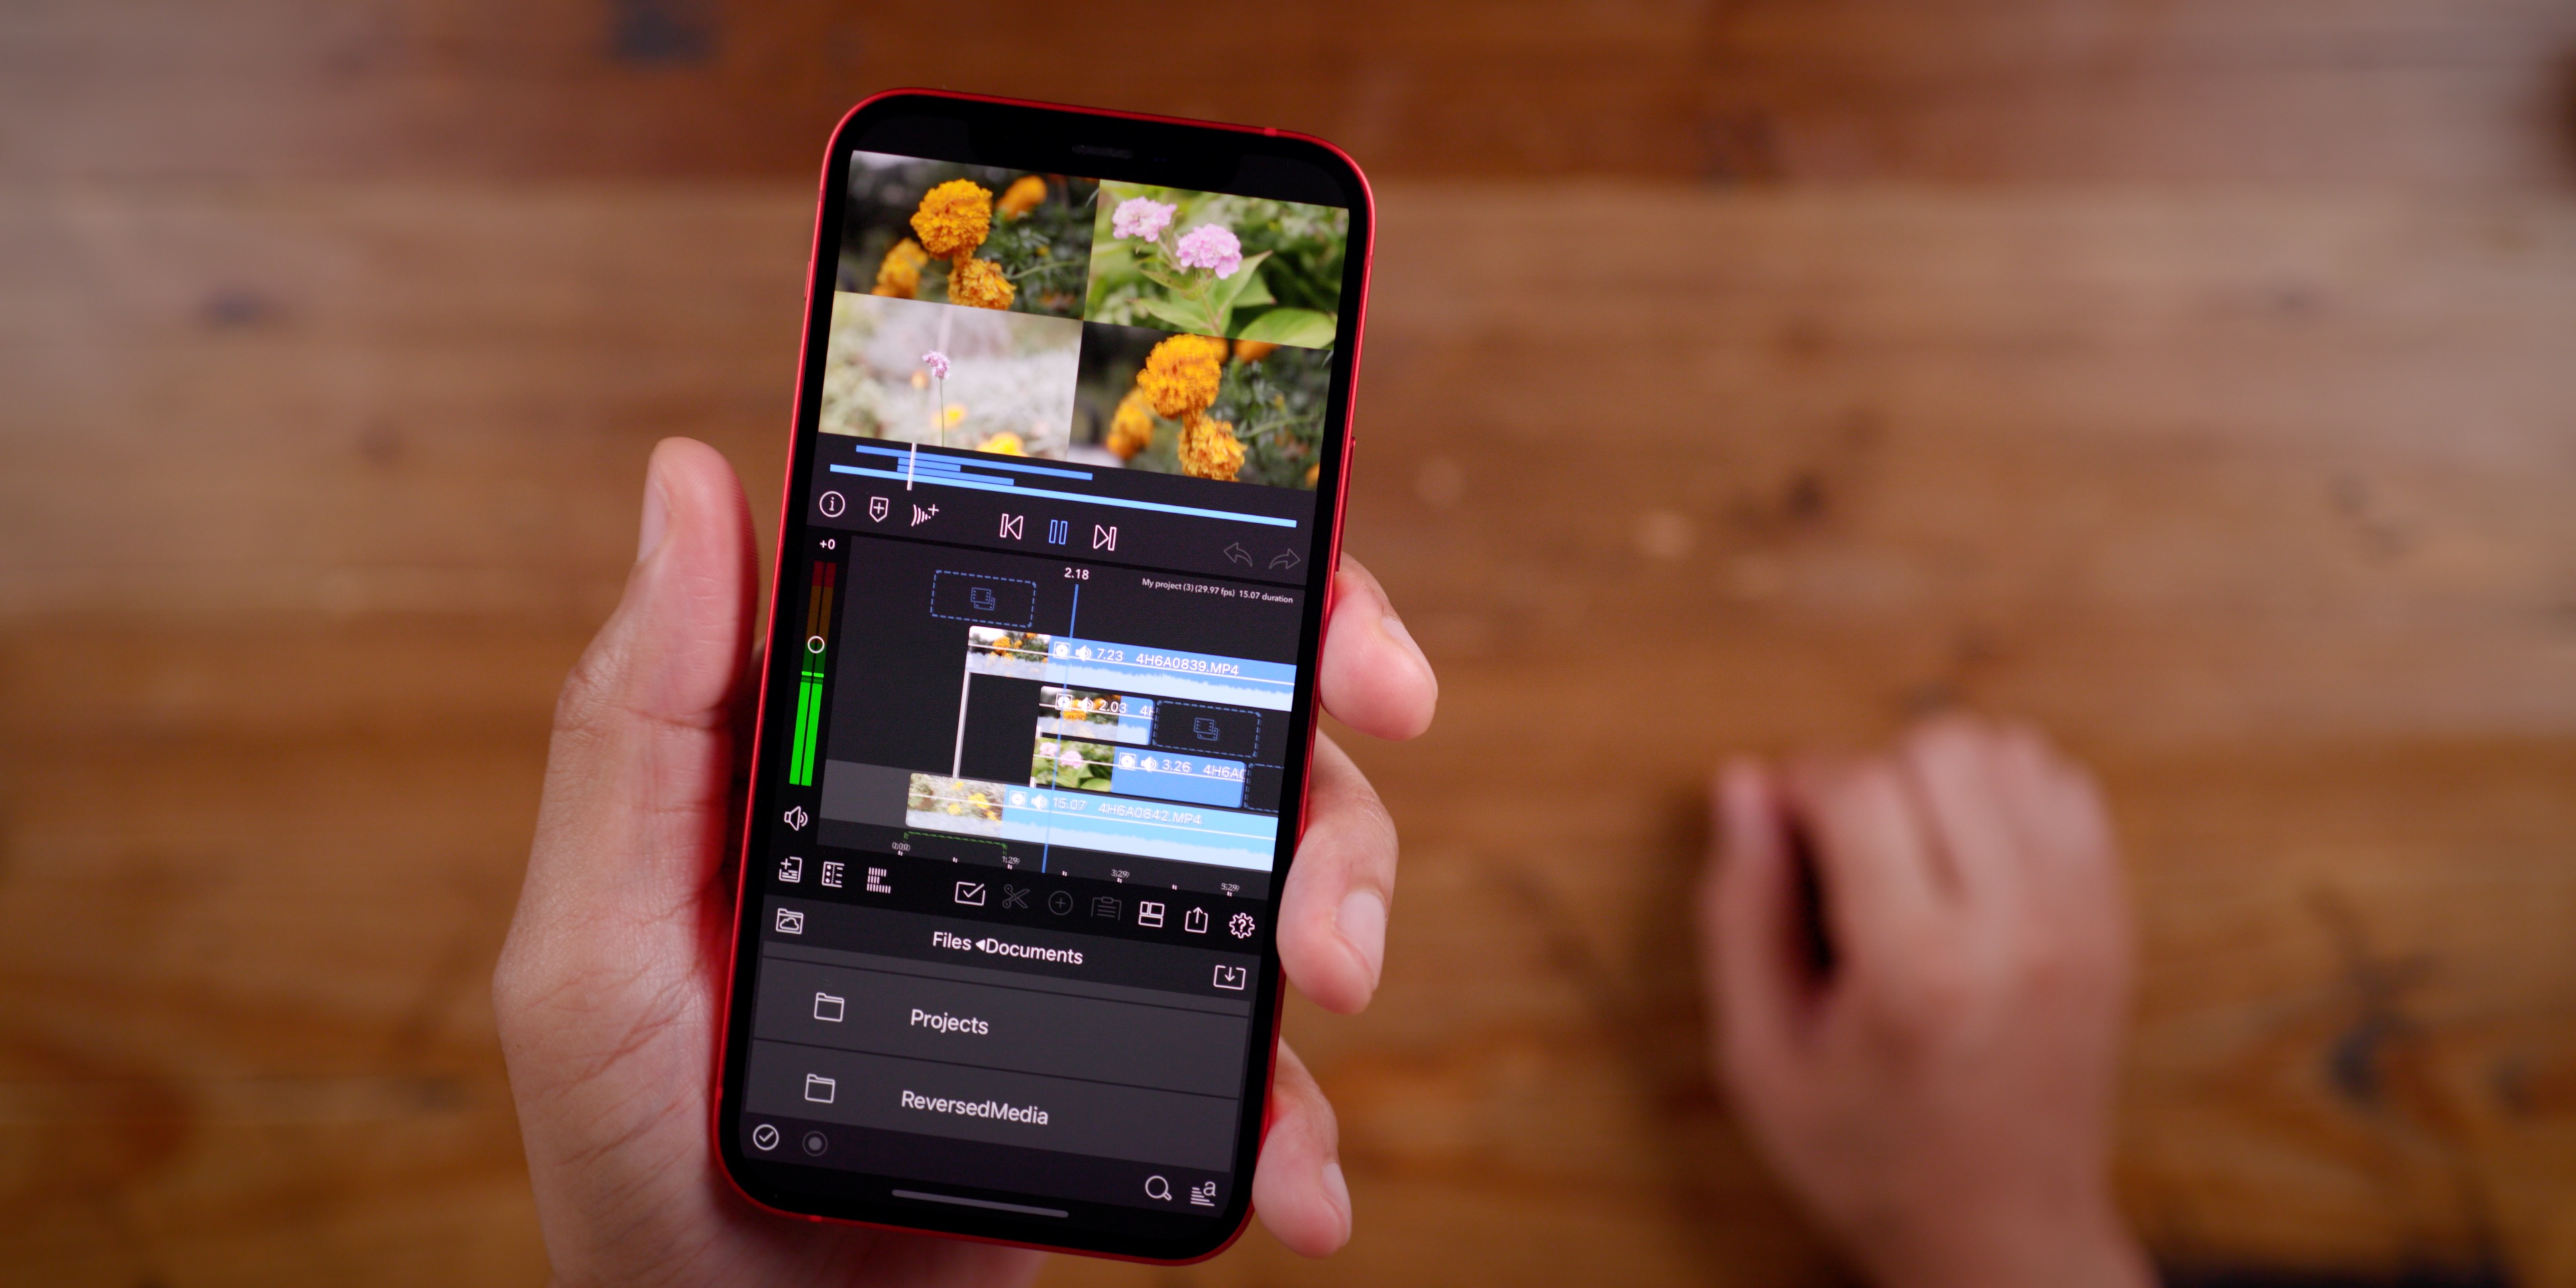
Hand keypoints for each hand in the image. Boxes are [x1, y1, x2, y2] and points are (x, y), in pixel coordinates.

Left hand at [493, 439, 1435, 1285]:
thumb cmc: (638, 1154)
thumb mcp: (599, 940)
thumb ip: (641, 724)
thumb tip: (688, 479)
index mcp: (890, 750)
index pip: (1050, 584)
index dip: (1184, 528)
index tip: (1278, 533)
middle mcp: (1009, 821)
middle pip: (1210, 698)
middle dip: (1324, 685)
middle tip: (1388, 712)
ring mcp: (1089, 939)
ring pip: (1275, 852)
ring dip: (1341, 889)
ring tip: (1323, 979)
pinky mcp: (1140, 1067)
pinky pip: (1266, 1056)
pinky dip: (1307, 1108)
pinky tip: (1299, 1179)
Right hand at [1699, 717, 2152, 1287]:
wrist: (2002, 1233)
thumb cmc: (1870, 1157)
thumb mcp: (1759, 1056)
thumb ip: (1740, 911)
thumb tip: (1744, 784)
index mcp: (1918, 972)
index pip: (1856, 787)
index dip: (1798, 788)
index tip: (1783, 837)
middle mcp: (2014, 932)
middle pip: (1940, 747)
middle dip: (1871, 773)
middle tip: (1845, 849)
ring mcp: (2079, 921)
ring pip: (2010, 749)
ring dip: (1943, 774)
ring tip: (1909, 849)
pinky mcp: (2113, 919)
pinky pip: (2066, 786)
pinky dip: (2008, 792)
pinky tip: (1966, 854)